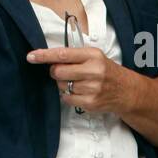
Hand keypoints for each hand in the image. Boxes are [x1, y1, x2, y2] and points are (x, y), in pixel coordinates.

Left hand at [27, 46, 142, 113]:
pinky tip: (79, 92)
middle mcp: (93, 71)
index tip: (31, 56)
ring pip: (61, 85)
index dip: (44, 56)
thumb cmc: (106, 71)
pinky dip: (68, 95)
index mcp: (92, 55)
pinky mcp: (91, 103)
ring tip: (77, 82)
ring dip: (63, 84)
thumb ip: (73, 56)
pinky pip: (66, 98)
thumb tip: (47, 58)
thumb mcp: (94, 57)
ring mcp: (92, 88)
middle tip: (62, 71)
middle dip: (55, 72)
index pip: (63, 54)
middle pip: (58, 72)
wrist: (126, 91)